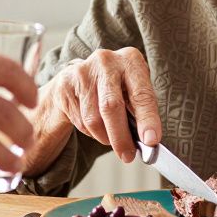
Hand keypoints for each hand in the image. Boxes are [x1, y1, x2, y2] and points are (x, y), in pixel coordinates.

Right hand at [42, 48, 161, 163]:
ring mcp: (83, 71)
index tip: (151, 140)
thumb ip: (141, 111)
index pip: (141, 94)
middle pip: (112, 106)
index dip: (147, 119)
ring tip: (111, 138)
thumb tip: (148, 141)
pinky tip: (93, 124)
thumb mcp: (133, 91)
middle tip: (128, 156)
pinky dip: (90, 132)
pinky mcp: (65, 85)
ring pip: (93, 119)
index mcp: (131, 59)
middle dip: (121, 137)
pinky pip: (79, 120)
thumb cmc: (114, 88)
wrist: (77, 79)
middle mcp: (106, 61)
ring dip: (104, 137)